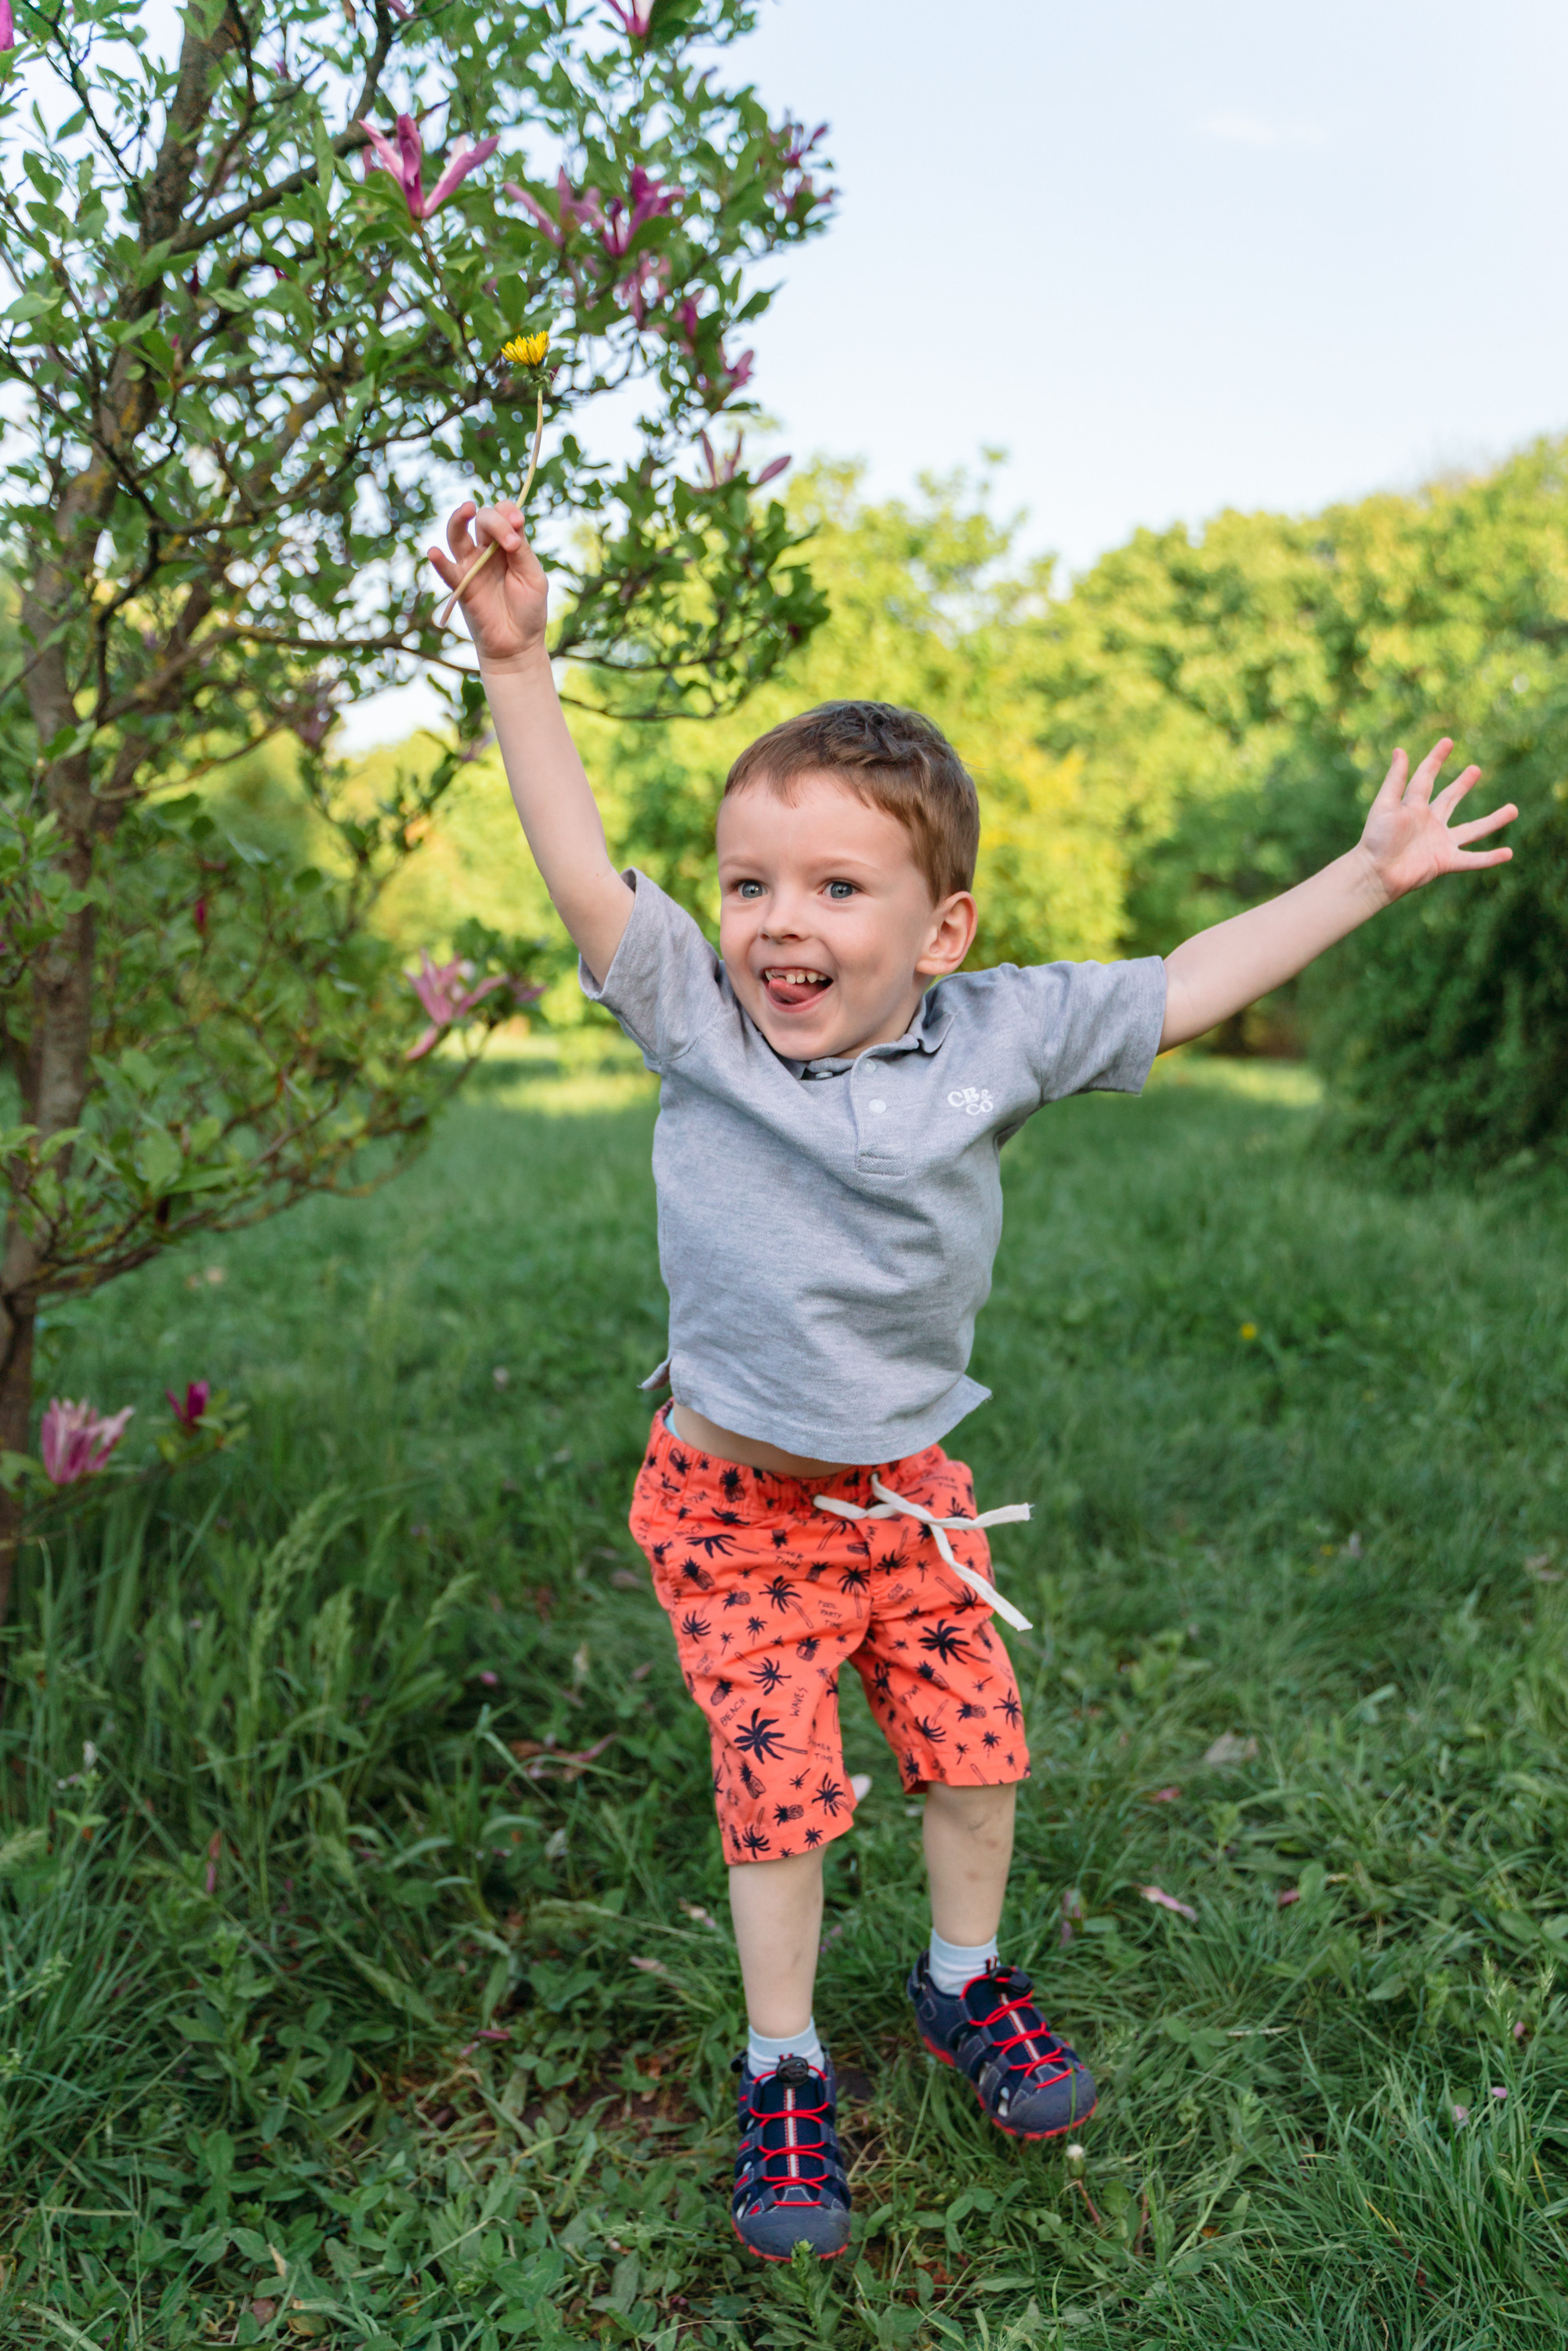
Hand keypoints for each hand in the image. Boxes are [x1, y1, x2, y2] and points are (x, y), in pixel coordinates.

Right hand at [426, 499, 546, 667]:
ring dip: (458, 519)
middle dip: (496, 522)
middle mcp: (486, 550)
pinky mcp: (460, 585)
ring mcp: (471, 566)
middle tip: (511, 543)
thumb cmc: (529, 609)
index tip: (518, 523)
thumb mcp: (533, 577)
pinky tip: (434, 553)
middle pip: (482, 519)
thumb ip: (522, 550)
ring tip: (467, 509)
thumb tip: (513, 523)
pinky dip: (439, 562)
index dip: (508, 513)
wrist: (518, 643)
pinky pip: (447, 571)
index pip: (502, 513)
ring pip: (457, 535)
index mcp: (508, 543)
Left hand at [1358, 738, 1516, 903]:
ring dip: (1493, 821)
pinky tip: (1509, 853)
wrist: (1375, 873)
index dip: (1436, 759)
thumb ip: (1395, 780)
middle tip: (1476, 770)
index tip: (1448, 742)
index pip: (1427, 777)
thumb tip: (1401, 750)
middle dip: (1462, 785)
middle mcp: (1429, 823)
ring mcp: (1440, 842)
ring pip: (1473, 830)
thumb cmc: (1376, 839)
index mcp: (1414, 806)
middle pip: (1450, 800)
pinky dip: (1490, 858)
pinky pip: (1472, 859)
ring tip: (1513, 809)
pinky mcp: (1445, 861)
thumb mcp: (1385, 805)